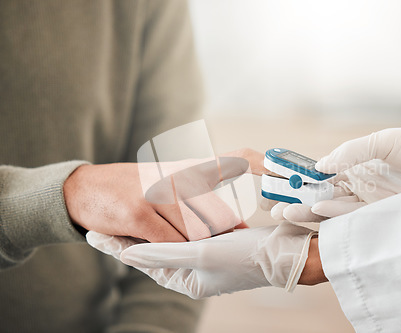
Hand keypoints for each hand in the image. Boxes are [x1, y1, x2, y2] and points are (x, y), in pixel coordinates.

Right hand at [65, 149, 263, 241]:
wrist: (86, 189)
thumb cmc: (135, 190)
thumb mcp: (170, 185)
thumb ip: (202, 205)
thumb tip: (236, 229)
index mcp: (189, 168)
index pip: (233, 159)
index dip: (259, 162)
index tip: (279, 168)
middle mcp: (178, 177)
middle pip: (217, 215)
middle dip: (219, 235)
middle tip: (216, 239)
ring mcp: (159, 194)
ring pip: (196, 232)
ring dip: (192, 244)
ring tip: (173, 238)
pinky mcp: (141, 213)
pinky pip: (171, 242)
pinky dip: (171, 250)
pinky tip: (161, 245)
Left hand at [86, 221, 316, 298]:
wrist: (287, 253)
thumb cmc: (246, 258)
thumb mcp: (200, 255)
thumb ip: (164, 253)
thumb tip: (127, 256)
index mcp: (188, 280)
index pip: (144, 262)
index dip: (117, 247)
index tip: (92, 234)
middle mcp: (195, 271)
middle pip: (153, 251)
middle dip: (129, 238)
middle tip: (101, 224)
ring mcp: (206, 257)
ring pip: (169, 239)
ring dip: (148, 227)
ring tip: (123, 217)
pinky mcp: (218, 243)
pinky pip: (187, 232)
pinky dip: (171, 222)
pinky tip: (160, 211)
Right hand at [272, 123, 400, 221]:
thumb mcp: (386, 141)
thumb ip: (352, 151)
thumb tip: (321, 165)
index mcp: (356, 165)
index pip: (320, 173)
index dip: (298, 177)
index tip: (277, 179)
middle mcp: (358, 185)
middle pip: (320, 194)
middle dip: (296, 198)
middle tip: (272, 203)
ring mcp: (368, 202)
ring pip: (330, 208)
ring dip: (307, 210)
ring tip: (283, 212)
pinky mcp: (380, 215)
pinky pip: (351, 217)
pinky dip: (331, 215)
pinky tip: (315, 211)